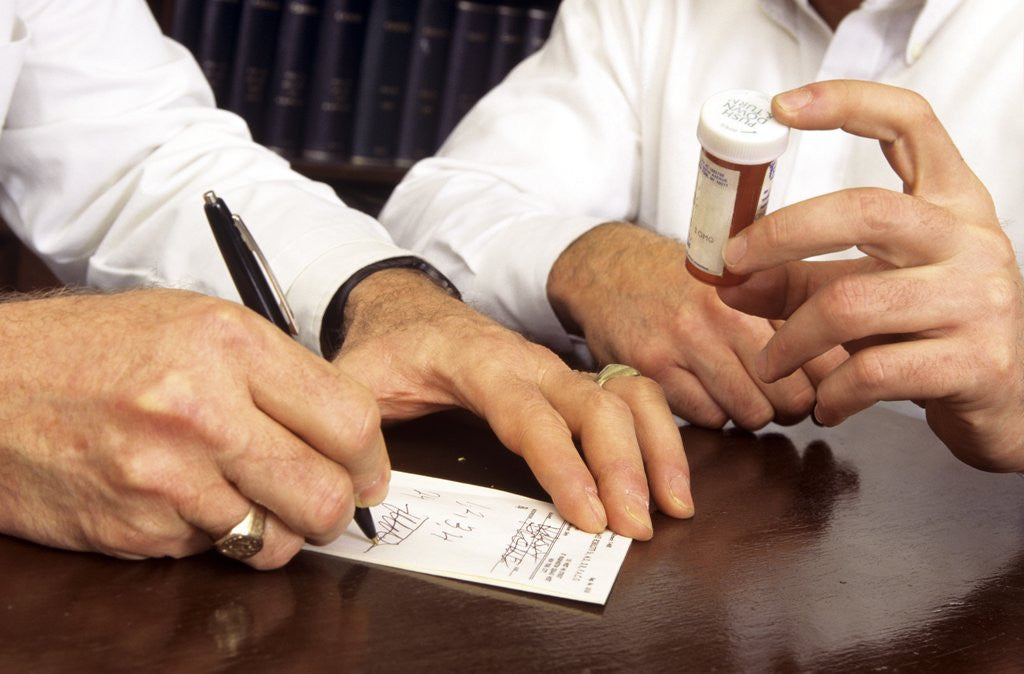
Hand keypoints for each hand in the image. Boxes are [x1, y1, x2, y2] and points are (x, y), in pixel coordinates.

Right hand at [0, 289, 389, 568]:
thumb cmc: (93, 347)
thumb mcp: (195, 323)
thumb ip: (276, 374)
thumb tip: (348, 433)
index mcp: (230, 343)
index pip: (350, 419)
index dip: (371, 458)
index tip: (367, 471)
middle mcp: (201, 408)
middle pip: (325, 493)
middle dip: (337, 509)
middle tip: (326, 502)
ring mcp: (164, 475)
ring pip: (273, 539)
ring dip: (273, 530)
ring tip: (244, 496)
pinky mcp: (133, 526)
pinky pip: (209, 549)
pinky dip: (209, 533)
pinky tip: (179, 496)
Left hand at [333, 269, 694, 539]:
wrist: (411, 310)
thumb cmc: (388, 347)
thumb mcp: (356, 379)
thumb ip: (356, 426)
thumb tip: (366, 491)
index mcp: (478, 362)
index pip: (530, 415)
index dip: (562, 465)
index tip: (587, 515)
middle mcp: (531, 363)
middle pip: (594, 406)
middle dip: (623, 467)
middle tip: (636, 528)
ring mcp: (557, 370)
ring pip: (625, 396)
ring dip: (656, 449)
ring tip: (674, 506)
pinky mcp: (571, 382)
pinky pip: (630, 396)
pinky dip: (658, 433)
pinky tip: (670, 477)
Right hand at [547, 223, 841, 428]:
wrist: (606, 269)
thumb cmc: (679, 279)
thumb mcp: (737, 278)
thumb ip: (785, 310)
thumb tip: (843, 363)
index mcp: (751, 289)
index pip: (817, 354)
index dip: (827, 380)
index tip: (822, 386)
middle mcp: (718, 316)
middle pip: (789, 395)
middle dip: (791, 405)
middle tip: (780, 396)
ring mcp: (681, 345)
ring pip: (750, 413)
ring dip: (752, 412)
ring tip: (740, 392)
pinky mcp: (651, 372)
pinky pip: (707, 418)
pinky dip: (713, 414)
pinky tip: (704, 392)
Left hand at [718, 80, 1023, 471]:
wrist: (1007, 404)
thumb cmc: (928, 334)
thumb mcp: (870, 290)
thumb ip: (800, 280)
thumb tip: (727, 279)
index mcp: (951, 202)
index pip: (910, 122)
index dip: (845, 103)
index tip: (779, 107)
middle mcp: (972, 239)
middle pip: (864, 211)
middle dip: (780, 235)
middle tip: (731, 266)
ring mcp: (979, 299)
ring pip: (852, 303)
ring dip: (789, 340)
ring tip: (770, 363)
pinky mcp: (975, 361)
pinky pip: (873, 371)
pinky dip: (831, 392)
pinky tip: (826, 404)